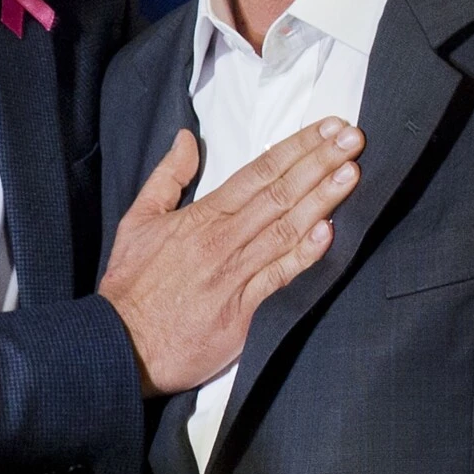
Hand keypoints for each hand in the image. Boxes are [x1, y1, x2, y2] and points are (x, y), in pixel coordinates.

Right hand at [100, 119, 361, 395]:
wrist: (121, 344)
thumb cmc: (131, 286)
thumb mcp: (138, 220)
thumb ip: (167, 177)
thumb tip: (186, 139)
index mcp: (201, 215)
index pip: (258, 172)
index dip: (297, 147)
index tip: (327, 128)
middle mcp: (222, 239)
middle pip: (279, 192)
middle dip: (319, 162)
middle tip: (352, 138)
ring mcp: (233, 274)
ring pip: (284, 228)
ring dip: (321, 199)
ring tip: (351, 172)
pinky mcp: (241, 311)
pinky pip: (278, 277)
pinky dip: (304, 254)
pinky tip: (329, 232)